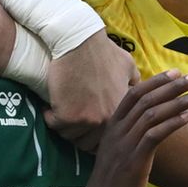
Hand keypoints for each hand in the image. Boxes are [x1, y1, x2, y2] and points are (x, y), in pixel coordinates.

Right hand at [43, 29, 139, 150]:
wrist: (80, 43)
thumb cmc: (103, 51)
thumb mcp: (127, 66)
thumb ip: (133, 82)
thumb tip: (137, 89)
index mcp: (119, 112)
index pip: (107, 139)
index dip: (96, 134)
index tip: (87, 126)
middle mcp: (106, 120)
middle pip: (88, 143)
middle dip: (79, 133)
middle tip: (71, 121)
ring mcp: (86, 121)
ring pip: (70, 136)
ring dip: (64, 126)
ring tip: (62, 111)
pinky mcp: (66, 117)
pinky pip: (54, 125)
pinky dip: (50, 116)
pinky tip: (50, 106)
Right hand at [78, 70, 187, 186]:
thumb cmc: (111, 180)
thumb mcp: (117, 151)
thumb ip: (129, 135)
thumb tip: (148, 125)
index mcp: (112, 125)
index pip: (134, 93)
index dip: (156, 81)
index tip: (176, 73)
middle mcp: (118, 130)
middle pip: (147, 99)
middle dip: (173, 85)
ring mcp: (125, 144)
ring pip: (153, 113)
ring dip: (178, 101)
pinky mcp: (134, 160)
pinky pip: (154, 135)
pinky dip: (172, 124)